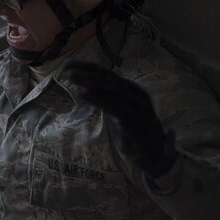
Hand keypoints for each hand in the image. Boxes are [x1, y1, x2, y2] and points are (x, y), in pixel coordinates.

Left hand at [63, 60, 176, 179]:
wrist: (155, 154)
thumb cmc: (133, 132)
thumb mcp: (117, 111)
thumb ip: (105, 99)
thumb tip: (84, 89)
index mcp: (130, 88)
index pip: (105, 72)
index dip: (86, 66)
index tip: (66, 64)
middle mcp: (134, 93)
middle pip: (106, 77)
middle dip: (84, 71)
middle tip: (64, 69)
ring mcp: (136, 106)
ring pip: (110, 88)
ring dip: (88, 81)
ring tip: (70, 77)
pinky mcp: (134, 120)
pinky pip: (114, 106)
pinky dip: (98, 98)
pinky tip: (83, 94)